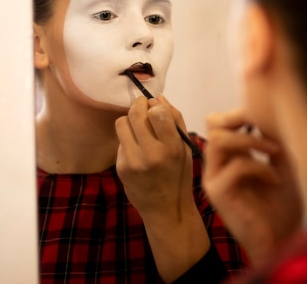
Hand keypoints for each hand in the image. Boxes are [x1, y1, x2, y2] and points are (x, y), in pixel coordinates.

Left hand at [115, 95, 194, 221]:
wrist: (165, 209)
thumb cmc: (180, 175)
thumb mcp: (186, 148)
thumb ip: (176, 120)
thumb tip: (158, 98)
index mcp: (171, 148)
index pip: (157, 112)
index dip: (155, 105)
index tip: (157, 108)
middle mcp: (150, 154)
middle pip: (135, 114)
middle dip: (139, 105)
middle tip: (143, 107)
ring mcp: (132, 162)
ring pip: (121, 123)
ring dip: (130, 120)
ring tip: (140, 128)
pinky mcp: (121, 167)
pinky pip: (120, 141)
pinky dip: (128, 139)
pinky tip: (138, 149)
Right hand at [202, 108, 303, 264]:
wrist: (282, 241)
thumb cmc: (283, 207)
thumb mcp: (283, 164)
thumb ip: (274, 138)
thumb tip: (272, 109)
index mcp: (230, 155)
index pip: (222, 118)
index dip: (244, 111)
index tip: (274, 116)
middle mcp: (217, 164)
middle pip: (213, 121)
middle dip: (243, 118)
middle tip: (269, 127)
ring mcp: (215, 178)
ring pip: (218, 139)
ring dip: (250, 140)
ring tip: (275, 151)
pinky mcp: (218, 193)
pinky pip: (235, 166)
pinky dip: (260, 167)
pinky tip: (276, 179)